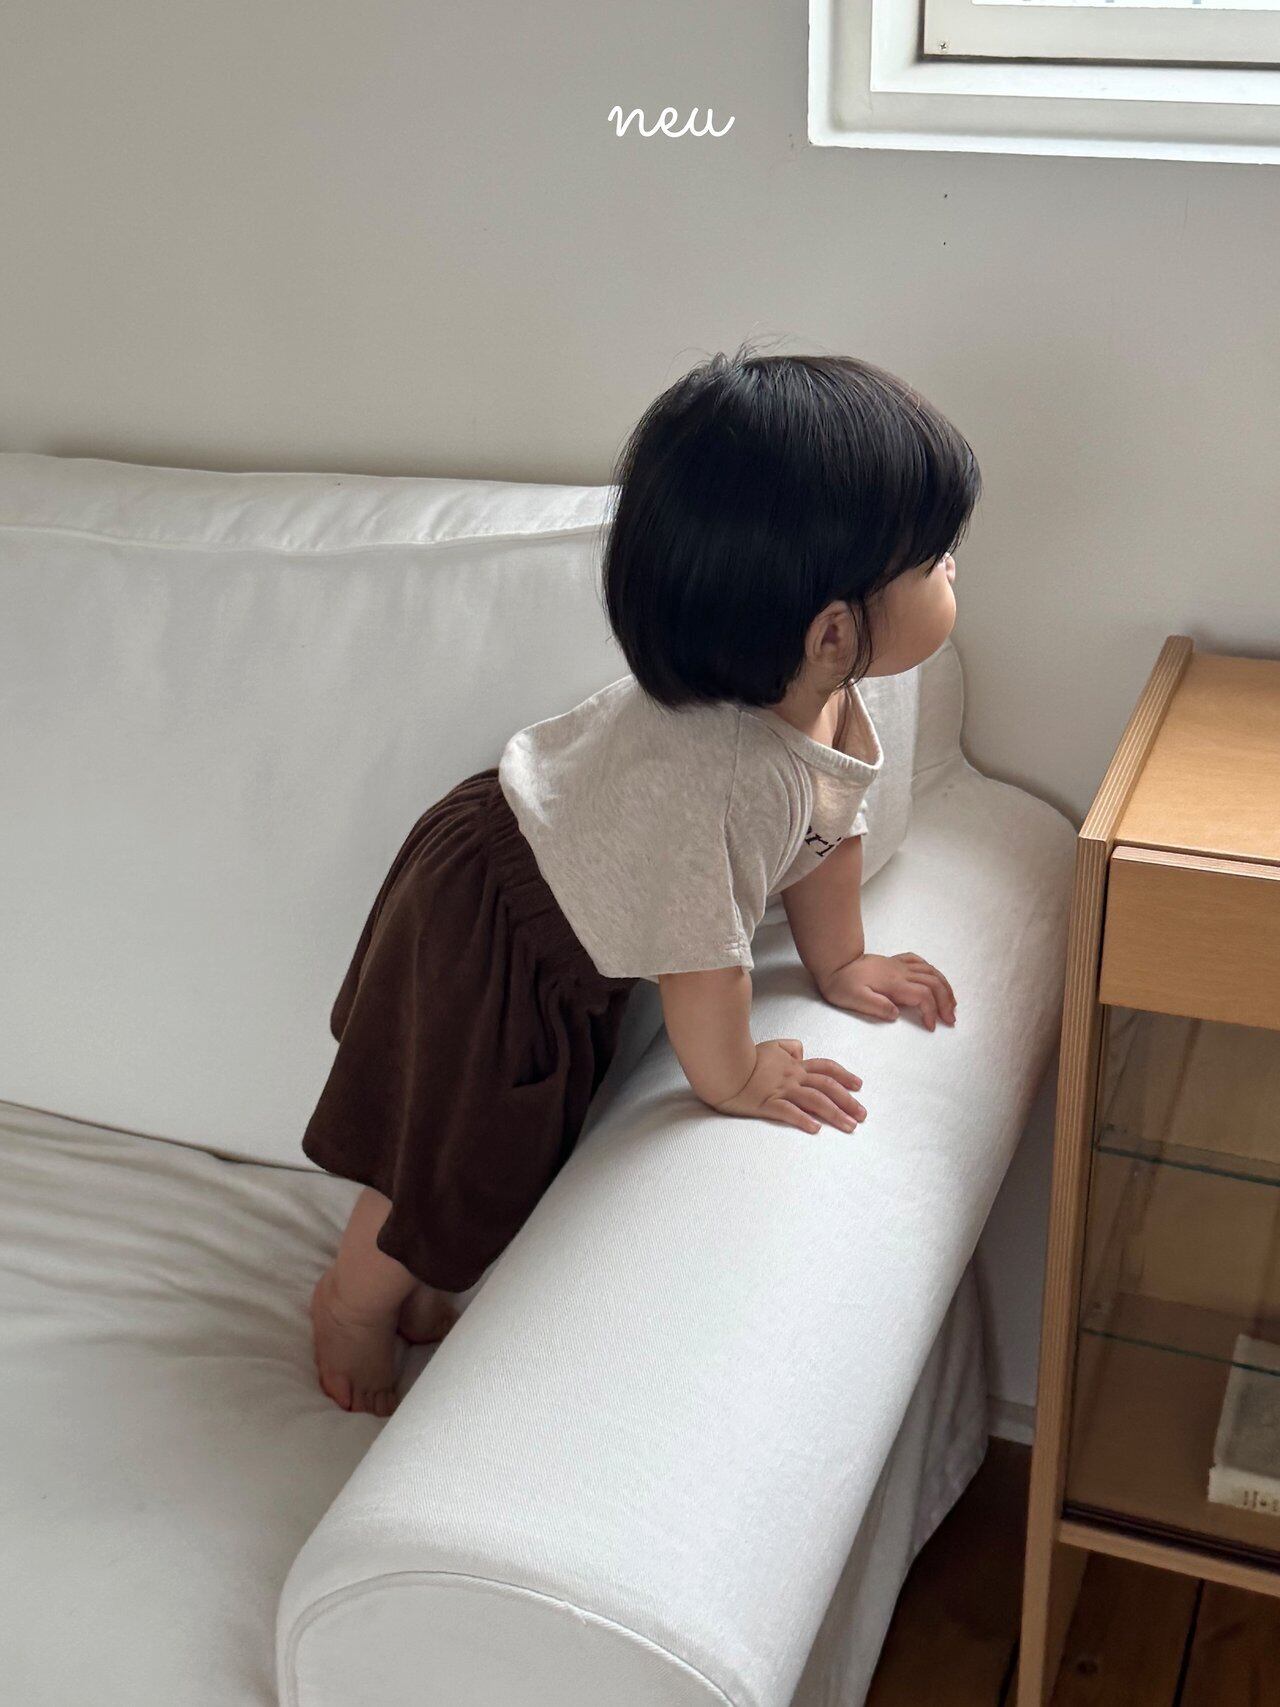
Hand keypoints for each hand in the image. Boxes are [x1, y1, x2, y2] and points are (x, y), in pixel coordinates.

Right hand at [711, 1038, 866, 1135]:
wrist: (722, 1064)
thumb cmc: (744, 1056)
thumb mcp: (771, 1045)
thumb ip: (789, 1047)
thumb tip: (802, 1051)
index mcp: (793, 1065)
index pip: (825, 1068)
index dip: (844, 1076)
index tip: (859, 1086)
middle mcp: (791, 1077)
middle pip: (826, 1087)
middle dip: (848, 1101)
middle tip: (863, 1115)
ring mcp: (780, 1090)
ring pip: (814, 1100)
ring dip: (834, 1113)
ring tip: (850, 1126)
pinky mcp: (765, 1103)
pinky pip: (787, 1111)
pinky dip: (803, 1119)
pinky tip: (816, 1129)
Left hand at [818, 953, 956, 1030]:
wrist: (834, 963)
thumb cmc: (841, 985)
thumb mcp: (854, 1000)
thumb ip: (877, 1006)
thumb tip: (896, 1013)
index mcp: (893, 983)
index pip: (923, 995)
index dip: (931, 1011)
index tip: (931, 1026)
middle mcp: (900, 972)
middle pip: (934, 983)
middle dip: (946, 1001)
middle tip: (951, 1019)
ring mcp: (898, 965)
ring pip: (931, 971)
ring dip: (944, 987)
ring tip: (951, 1003)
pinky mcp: (894, 962)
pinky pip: (919, 961)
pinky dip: (932, 970)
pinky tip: (935, 979)